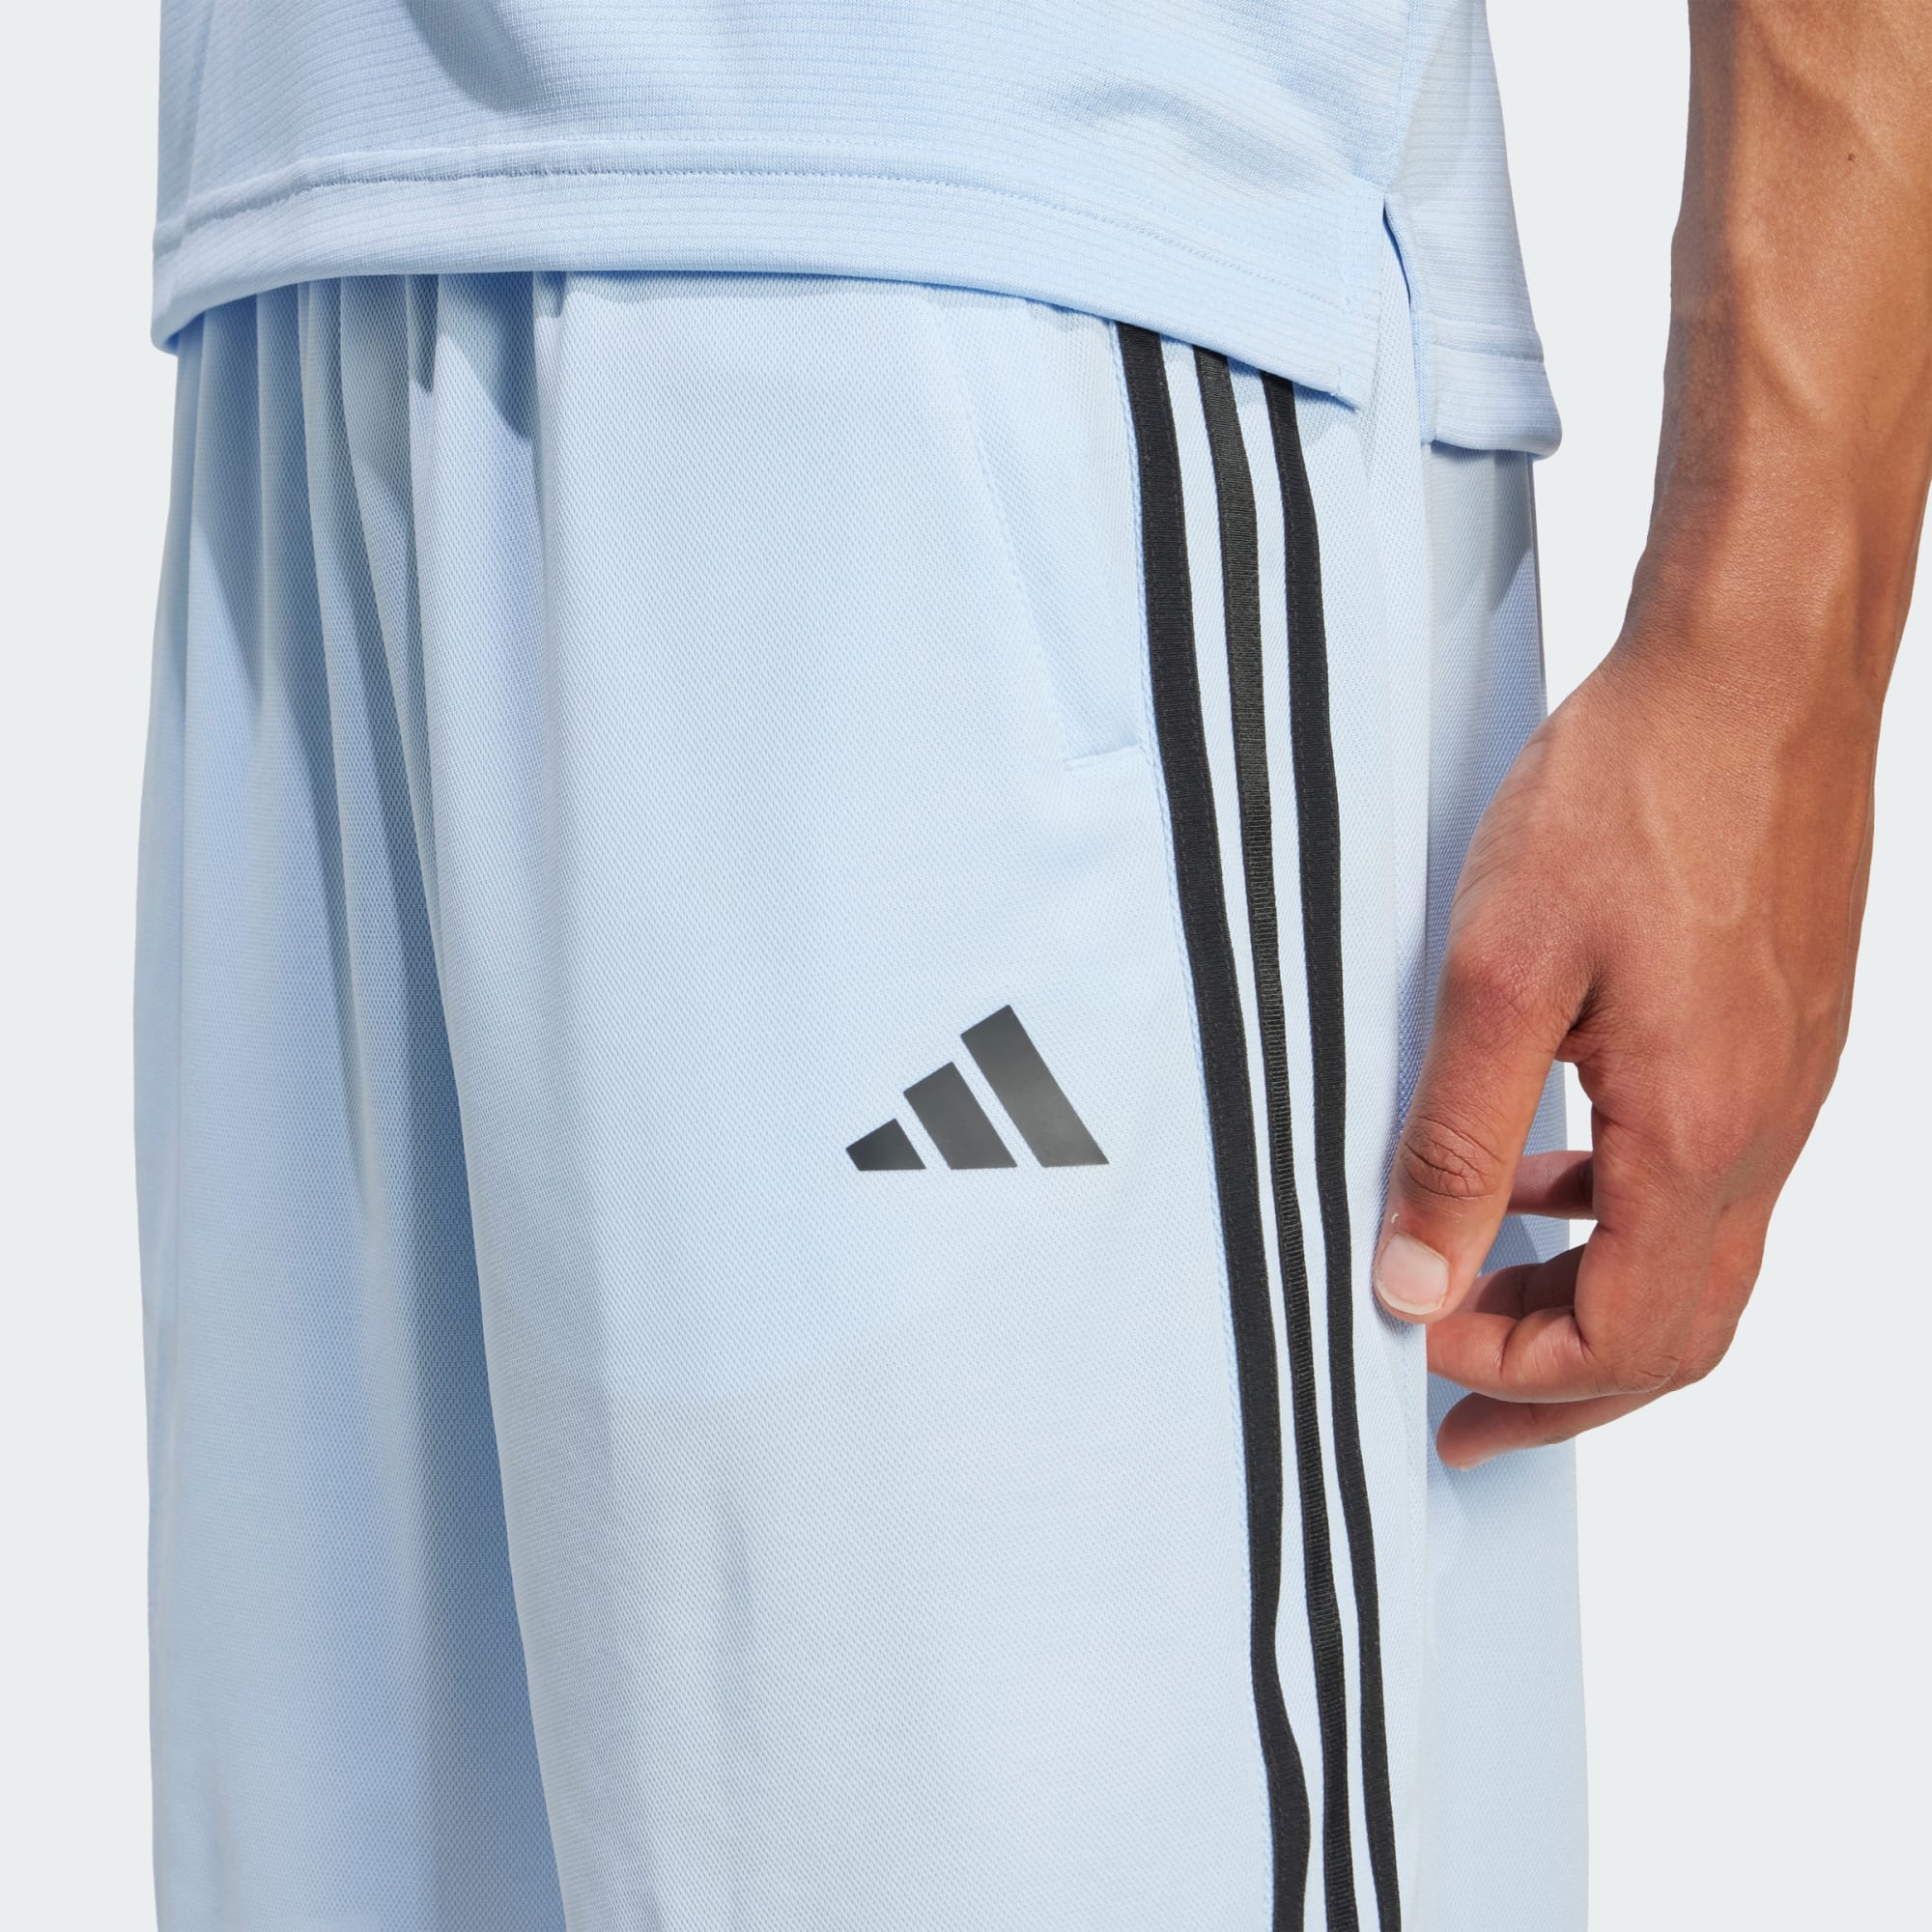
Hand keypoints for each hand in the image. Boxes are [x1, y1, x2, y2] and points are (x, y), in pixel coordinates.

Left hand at [1372, 598, 1878, 1467]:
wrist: (1756, 671)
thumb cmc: (1634, 795)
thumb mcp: (1499, 971)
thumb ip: (1458, 1139)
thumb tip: (1415, 1281)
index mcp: (1698, 1133)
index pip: (1627, 1340)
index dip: (1519, 1376)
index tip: (1418, 1358)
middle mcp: (1764, 1128)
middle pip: (1678, 1329)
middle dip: (1563, 1384)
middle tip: (1459, 1407)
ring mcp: (1785, 1083)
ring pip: (1696, 1257)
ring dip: (1588, 1299)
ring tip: (1483, 1293)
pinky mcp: (1778, 1032)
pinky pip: (1707, 1174)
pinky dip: (1620, 1214)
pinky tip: (1551, 1169)